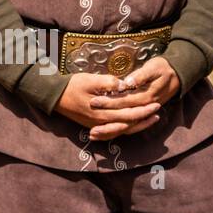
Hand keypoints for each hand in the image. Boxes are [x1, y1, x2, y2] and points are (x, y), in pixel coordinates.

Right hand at [54, 57, 178, 140]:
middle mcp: (103, 123)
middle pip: (129, 124)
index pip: (129, 114)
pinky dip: (125, 130)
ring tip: (150, 120)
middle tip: (158, 111)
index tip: (156, 103)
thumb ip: (108, 83)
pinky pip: (114, 132)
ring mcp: (98, 126)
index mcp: (103, 113)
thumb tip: (125, 85)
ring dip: (138, 126)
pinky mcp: (94, 126)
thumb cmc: (72, 86)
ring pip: (123, 130)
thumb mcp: (90, 80)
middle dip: (145, 118)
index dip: (144, 110)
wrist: (55, 96)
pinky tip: (131, 126)